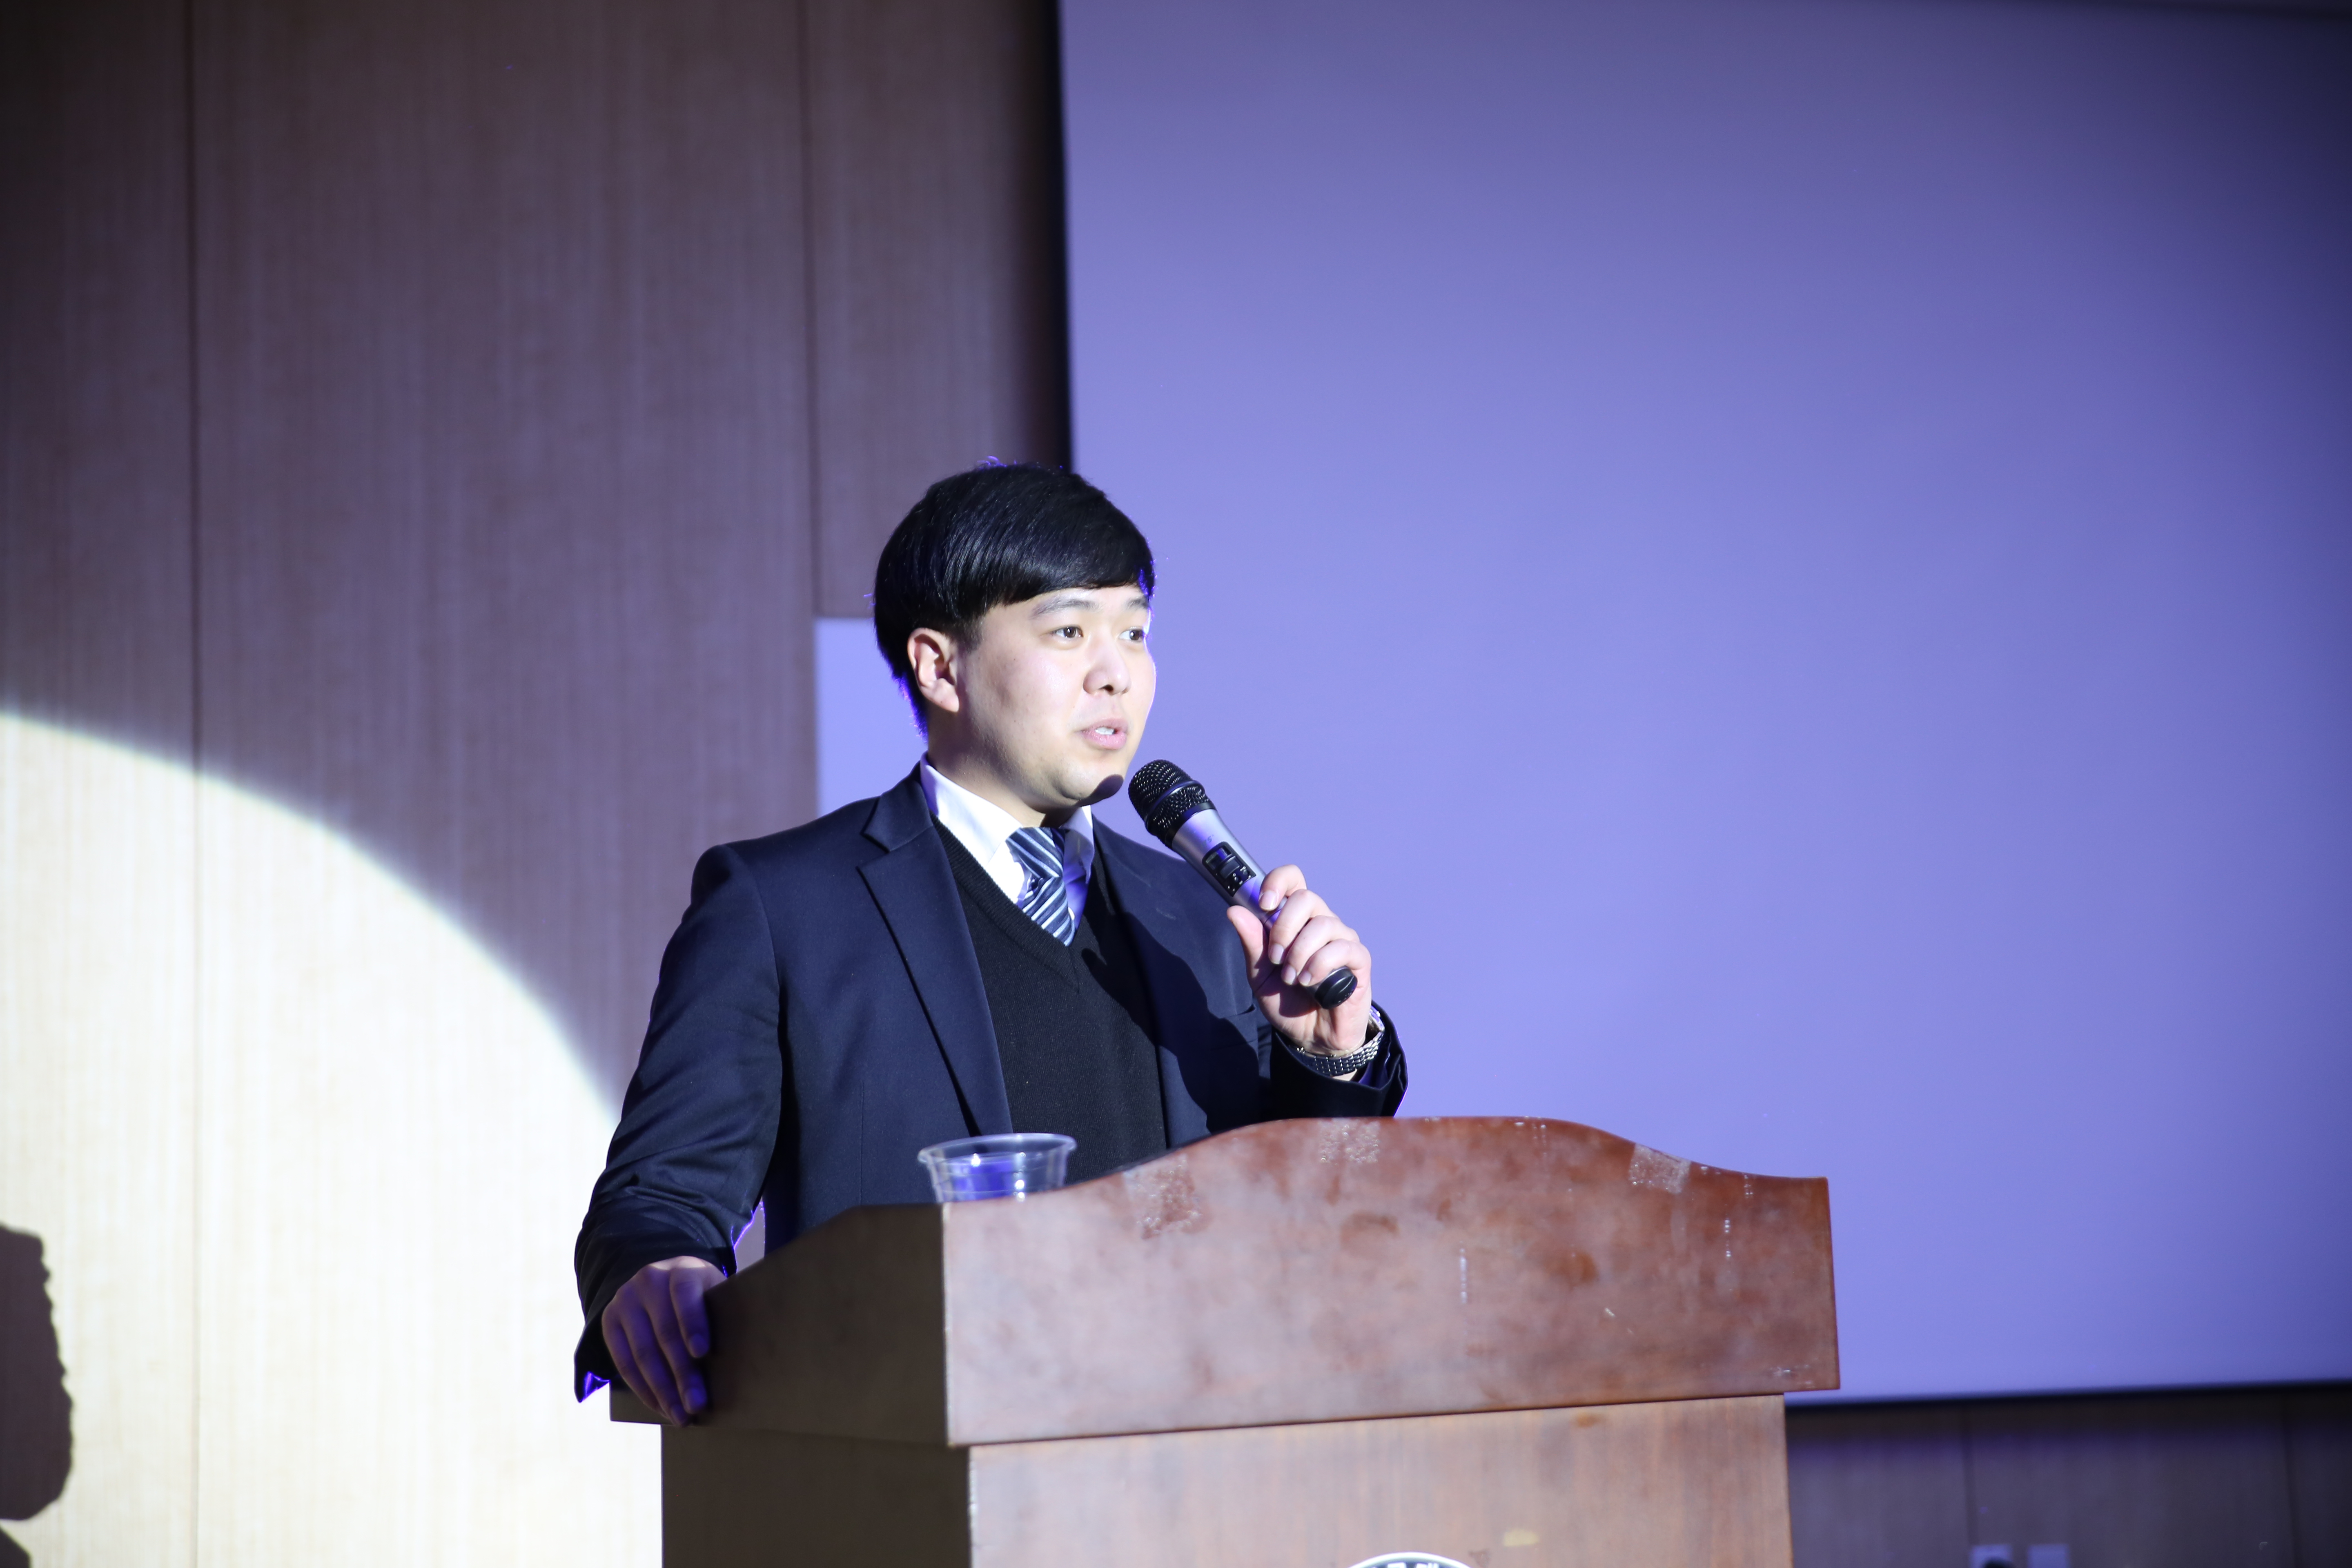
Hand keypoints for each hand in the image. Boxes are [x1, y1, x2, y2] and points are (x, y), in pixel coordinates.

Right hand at [601, 1255, 724, 1425]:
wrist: (661, 1279)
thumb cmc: (700, 1295)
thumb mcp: (712, 1292)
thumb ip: (720, 1315)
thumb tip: (741, 1360)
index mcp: (682, 1269)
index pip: (685, 1294)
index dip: (693, 1323)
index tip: (702, 1352)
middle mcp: (650, 1280)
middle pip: (665, 1333)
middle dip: (682, 1374)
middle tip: (697, 1404)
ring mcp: (626, 1299)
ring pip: (643, 1353)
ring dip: (662, 1390)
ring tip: (680, 1415)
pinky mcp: (610, 1320)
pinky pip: (623, 1362)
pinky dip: (642, 1388)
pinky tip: (659, 1406)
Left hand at [1225, 864, 1375, 1066]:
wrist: (1312, 1037)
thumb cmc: (1288, 1002)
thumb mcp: (1260, 975)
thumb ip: (1252, 943)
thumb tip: (1235, 910)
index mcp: (1295, 920)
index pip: (1293, 880)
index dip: (1278, 882)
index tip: (1264, 903)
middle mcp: (1320, 922)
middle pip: (1306, 897)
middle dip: (1284, 927)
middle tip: (1276, 958)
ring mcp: (1342, 939)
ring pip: (1323, 924)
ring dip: (1300, 954)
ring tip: (1293, 979)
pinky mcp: (1359, 959)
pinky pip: (1342, 948)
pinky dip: (1320, 966)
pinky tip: (1311, 983)